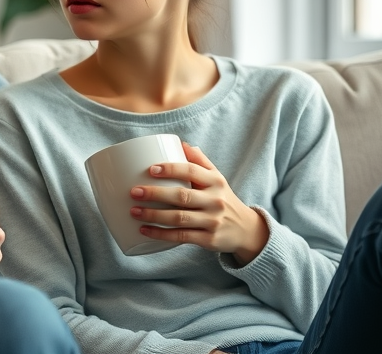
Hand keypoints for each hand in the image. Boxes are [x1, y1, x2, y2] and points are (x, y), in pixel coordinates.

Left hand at [130, 143, 267, 264]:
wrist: (247, 230)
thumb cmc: (223, 199)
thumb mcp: (217, 178)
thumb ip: (200, 161)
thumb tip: (180, 142)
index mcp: (215, 181)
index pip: (192, 171)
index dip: (171, 169)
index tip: (150, 169)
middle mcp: (215, 200)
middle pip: (182, 196)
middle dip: (155, 194)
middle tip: (134, 192)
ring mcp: (213, 221)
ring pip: (179, 218)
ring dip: (154, 215)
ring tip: (134, 211)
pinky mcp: (209, 240)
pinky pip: (181, 237)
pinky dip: (161, 234)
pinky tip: (145, 230)